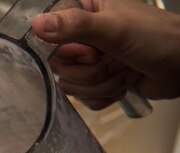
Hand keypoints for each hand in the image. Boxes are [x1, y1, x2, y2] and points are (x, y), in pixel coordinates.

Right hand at [31, 0, 179, 109]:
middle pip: (60, 68)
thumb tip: (36, 25)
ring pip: (72, 86)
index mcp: (83, 12)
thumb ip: (75, 25)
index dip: (70, 52)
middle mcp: (82, 35)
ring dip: (103, 84)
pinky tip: (124, 85)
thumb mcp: (114, 29)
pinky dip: (106, 97)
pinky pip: (84, 100)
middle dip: (91, 71)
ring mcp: (89, 60)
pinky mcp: (97, 82)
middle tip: (116, 59)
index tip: (93, 51)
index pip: (49, 39)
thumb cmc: (156, 39)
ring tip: (126, 70)